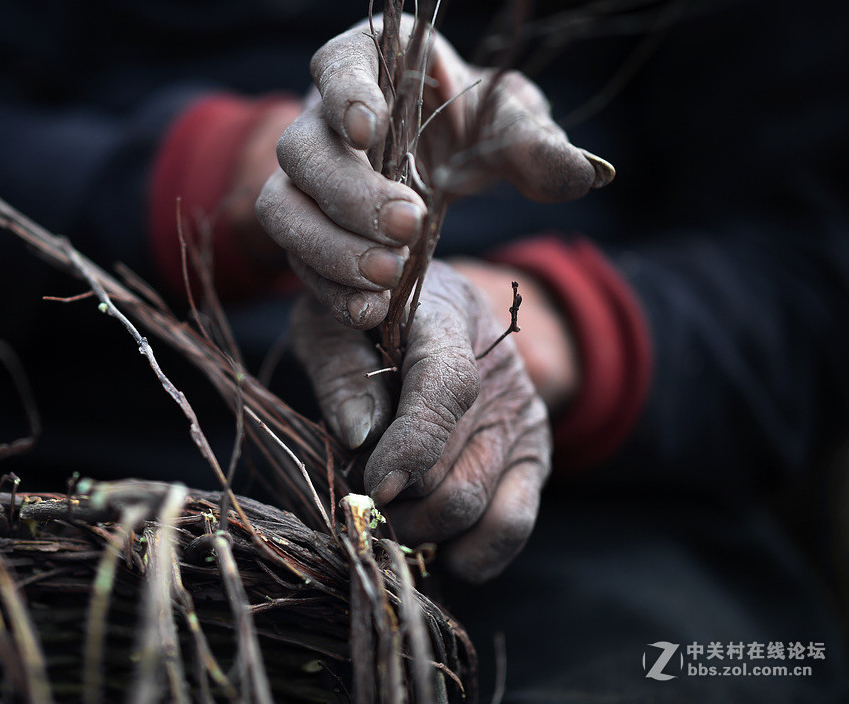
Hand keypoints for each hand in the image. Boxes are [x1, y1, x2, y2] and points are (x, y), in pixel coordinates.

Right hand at [258, 18, 611, 328]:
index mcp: (367, 63)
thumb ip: (539, 144)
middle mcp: (319, 119)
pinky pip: (295, 260)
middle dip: (350, 193)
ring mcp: (303, 180)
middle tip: (408, 224)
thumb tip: (582, 175)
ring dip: (328, 248)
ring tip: (387, 276)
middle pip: (302, 149)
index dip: (343, 95)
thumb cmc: (469, 122)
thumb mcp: (510, 123)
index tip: (369, 128)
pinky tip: (371, 309)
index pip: (335, 66)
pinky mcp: (304, 231)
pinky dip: (329, 288)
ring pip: (282, 208)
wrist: (441, 158)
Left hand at [291, 260, 551, 582]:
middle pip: (454, 472)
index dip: (413, 446)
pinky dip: (468, 552)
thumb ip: (340, 369)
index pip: (446, 389)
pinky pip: (510, 525)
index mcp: (446, 320)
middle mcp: (498, 372)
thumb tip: (360, 434)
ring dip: (419, 528)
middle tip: (357, 491)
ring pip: (474, 508)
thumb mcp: (328, 322)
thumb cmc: (360, 317)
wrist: (419, 307)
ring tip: (386, 509)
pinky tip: (432, 542)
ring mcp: (520, 418)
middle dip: (395, 503)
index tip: (375, 486)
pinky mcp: (531, 457)